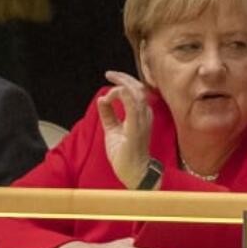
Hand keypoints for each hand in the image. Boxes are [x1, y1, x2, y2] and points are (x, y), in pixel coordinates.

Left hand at [97, 70, 154, 189]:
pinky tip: (116, 92)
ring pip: (137, 93)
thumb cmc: (126, 154)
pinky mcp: (136, 129)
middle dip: (123, 78)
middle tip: (110, 74)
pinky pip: (134, 107)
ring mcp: (142, 122)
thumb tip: (101, 99)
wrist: (134, 173)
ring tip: (112, 77)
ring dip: (123, 83)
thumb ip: (108, 114)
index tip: (108, 86)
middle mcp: (144, 116)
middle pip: (138, 88)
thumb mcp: (113, 130)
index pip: (136, 92)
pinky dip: (125, 96)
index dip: (123, 84)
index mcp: (140, 116)